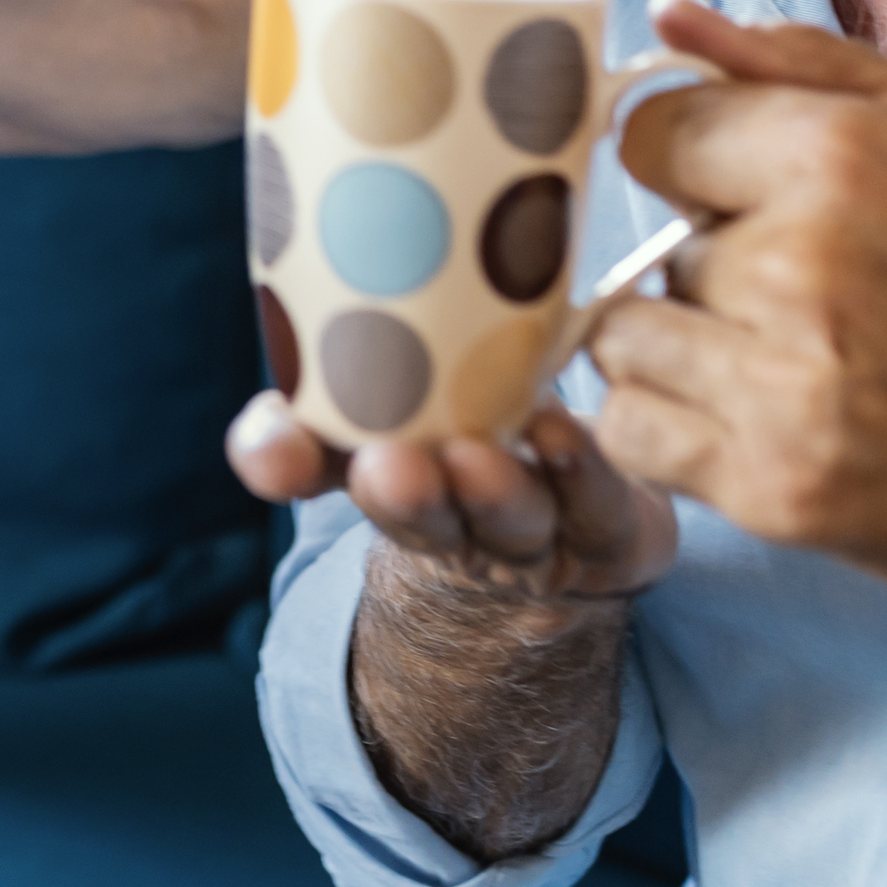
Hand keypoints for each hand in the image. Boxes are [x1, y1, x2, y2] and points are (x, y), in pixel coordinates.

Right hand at [226, 393, 677, 605]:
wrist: (596, 495)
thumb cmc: (485, 410)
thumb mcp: (404, 371)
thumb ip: (344, 354)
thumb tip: (276, 373)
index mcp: (384, 468)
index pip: (315, 463)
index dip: (283, 458)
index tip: (275, 450)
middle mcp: (454, 516)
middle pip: (423, 519)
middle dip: (404, 497)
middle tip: (386, 467)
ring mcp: (534, 532)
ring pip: (510, 521)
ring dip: (490, 493)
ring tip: (476, 457)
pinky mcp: (611, 528)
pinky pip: (595, 508)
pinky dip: (578, 474)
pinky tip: (562, 438)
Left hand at [592, 0, 886, 608]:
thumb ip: (803, 64)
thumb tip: (670, 20)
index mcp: (842, 159)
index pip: (651, 136)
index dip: (694, 164)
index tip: (741, 197)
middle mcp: (800, 267)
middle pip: (652, 244)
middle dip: (714, 265)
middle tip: (810, 298)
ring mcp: (782, 388)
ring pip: (624, 339)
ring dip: (683, 348)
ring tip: (779, 359)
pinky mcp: (772, 490)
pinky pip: (632, 432)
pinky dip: (671, 429)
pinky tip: (753, 419)